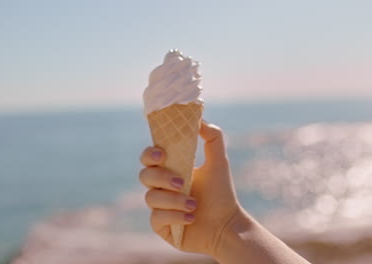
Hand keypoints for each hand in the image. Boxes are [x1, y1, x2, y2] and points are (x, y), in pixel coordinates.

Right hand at [139, 121, 241, 255]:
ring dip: (174, 200)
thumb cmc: (222, 193)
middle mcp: (160, 187)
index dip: (149, 154)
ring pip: (150, 198)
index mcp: (170, 170)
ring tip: (194, 204)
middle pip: (144, 176)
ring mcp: (158, 207)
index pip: (149, 158)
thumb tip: (200, 119)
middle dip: (161, 178)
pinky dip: (175, 217)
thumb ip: (213, 138)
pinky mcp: (160, 225)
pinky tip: (191, 218)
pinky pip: (156, 218)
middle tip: (181, 181)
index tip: (162, 155)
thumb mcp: (219, 162)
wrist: (227, 225)